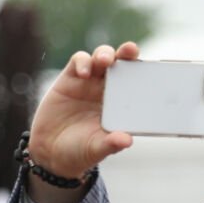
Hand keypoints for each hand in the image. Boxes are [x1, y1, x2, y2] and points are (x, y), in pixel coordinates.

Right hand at [27, 42, 140, 179]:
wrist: (51, 152)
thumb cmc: (80, 151)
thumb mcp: (96, 149)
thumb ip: (111, 144)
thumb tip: (127, 140)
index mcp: (121, 104)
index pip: (136, 83)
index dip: (142, 72)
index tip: (152, 67)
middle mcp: (108, 90)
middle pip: (121, 64)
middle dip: (127, 53)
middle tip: (130, 50)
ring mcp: (89, 82)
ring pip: (101, 58)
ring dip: (105, 54)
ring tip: (105, 61)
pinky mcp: (70, 79)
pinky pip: (79, 61)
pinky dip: (83, 62)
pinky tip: (83, 73)